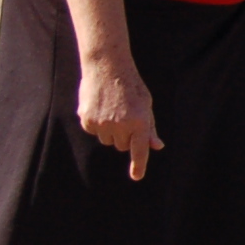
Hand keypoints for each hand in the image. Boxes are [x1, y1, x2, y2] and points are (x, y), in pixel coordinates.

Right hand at [77, 54, 161, 181]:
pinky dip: (97, 124)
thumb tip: (157, 147)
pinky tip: (100, 106)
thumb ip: (149, 128)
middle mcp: (121, 125)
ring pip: (107, 140)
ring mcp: (102, 124)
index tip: (137, 176)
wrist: (107, 67)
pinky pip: (94, 132)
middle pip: (121, 146)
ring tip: (113, 109)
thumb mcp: (146, 105)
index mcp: (140, 122)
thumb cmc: (131, 87)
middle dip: (124, 137)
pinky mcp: (87, 120)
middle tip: (125, 116)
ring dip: (111, 131)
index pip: (139, 150)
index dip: (138, 165)